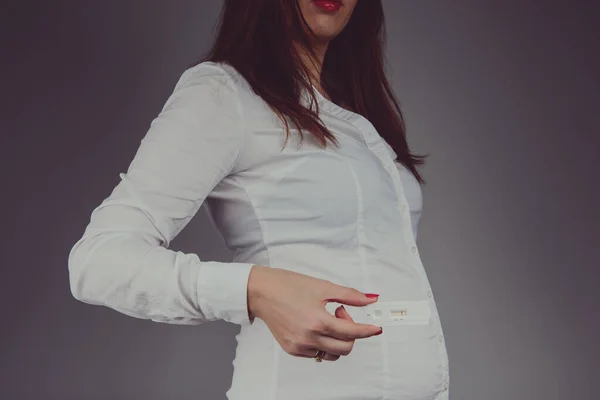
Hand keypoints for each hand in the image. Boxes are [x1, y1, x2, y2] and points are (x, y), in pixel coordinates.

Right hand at [247, 265, 382, 360]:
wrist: (261, 292)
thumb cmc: (286, 286)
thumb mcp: (322, 287)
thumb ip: (349, 296)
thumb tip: (370, 299)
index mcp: (318, 321)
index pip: (352, 332)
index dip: (368, 330)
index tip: (375, 328)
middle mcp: (309, 337)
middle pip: (345, 348)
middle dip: (350, 333)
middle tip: (340, 313)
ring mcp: (300, 346)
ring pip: (331, 354)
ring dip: (336, 340)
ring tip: (326, 320)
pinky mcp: (292, 349)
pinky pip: (316, 353)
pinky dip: (322, 343)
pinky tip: (315, 326)